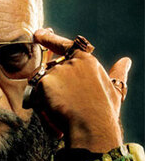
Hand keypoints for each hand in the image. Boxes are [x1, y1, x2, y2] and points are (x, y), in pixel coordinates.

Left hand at [32, 28, 130, 152]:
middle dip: (49, 88)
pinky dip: (41, 110)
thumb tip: (126, 61)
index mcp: (86, 60)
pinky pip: (34, 97)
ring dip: (45, 101)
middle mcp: (70, 62)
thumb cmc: (104, 112)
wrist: (92, 127)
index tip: (38, 34)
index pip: (64, 45)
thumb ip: (117, 74)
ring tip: (62, 116)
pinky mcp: (43, 82)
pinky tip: (55, 118)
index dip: (49, 39)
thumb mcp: (115, 90)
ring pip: (40, 85)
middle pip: (49, 72)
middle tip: (61, 107)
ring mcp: (56, 71)